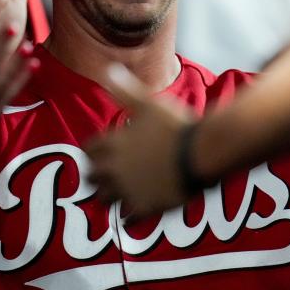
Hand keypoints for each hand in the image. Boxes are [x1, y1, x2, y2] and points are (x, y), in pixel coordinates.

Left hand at [87, 64, 196, 216]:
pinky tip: (129, 218)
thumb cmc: (175, 125)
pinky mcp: (145, 207)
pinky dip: (127, 218)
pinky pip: (128, 219)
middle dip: (93, 175)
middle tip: (100, 174)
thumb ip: (124, 90)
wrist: (201, 153)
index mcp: (114, 144)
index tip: (95, 150)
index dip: (91, 149)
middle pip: (91, 177)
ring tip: (110, 196)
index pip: (88, 149)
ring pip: (104, 199)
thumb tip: (107, 70)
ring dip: (105, 196)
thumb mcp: (148, 103)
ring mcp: (129, 190)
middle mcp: (115, 169)